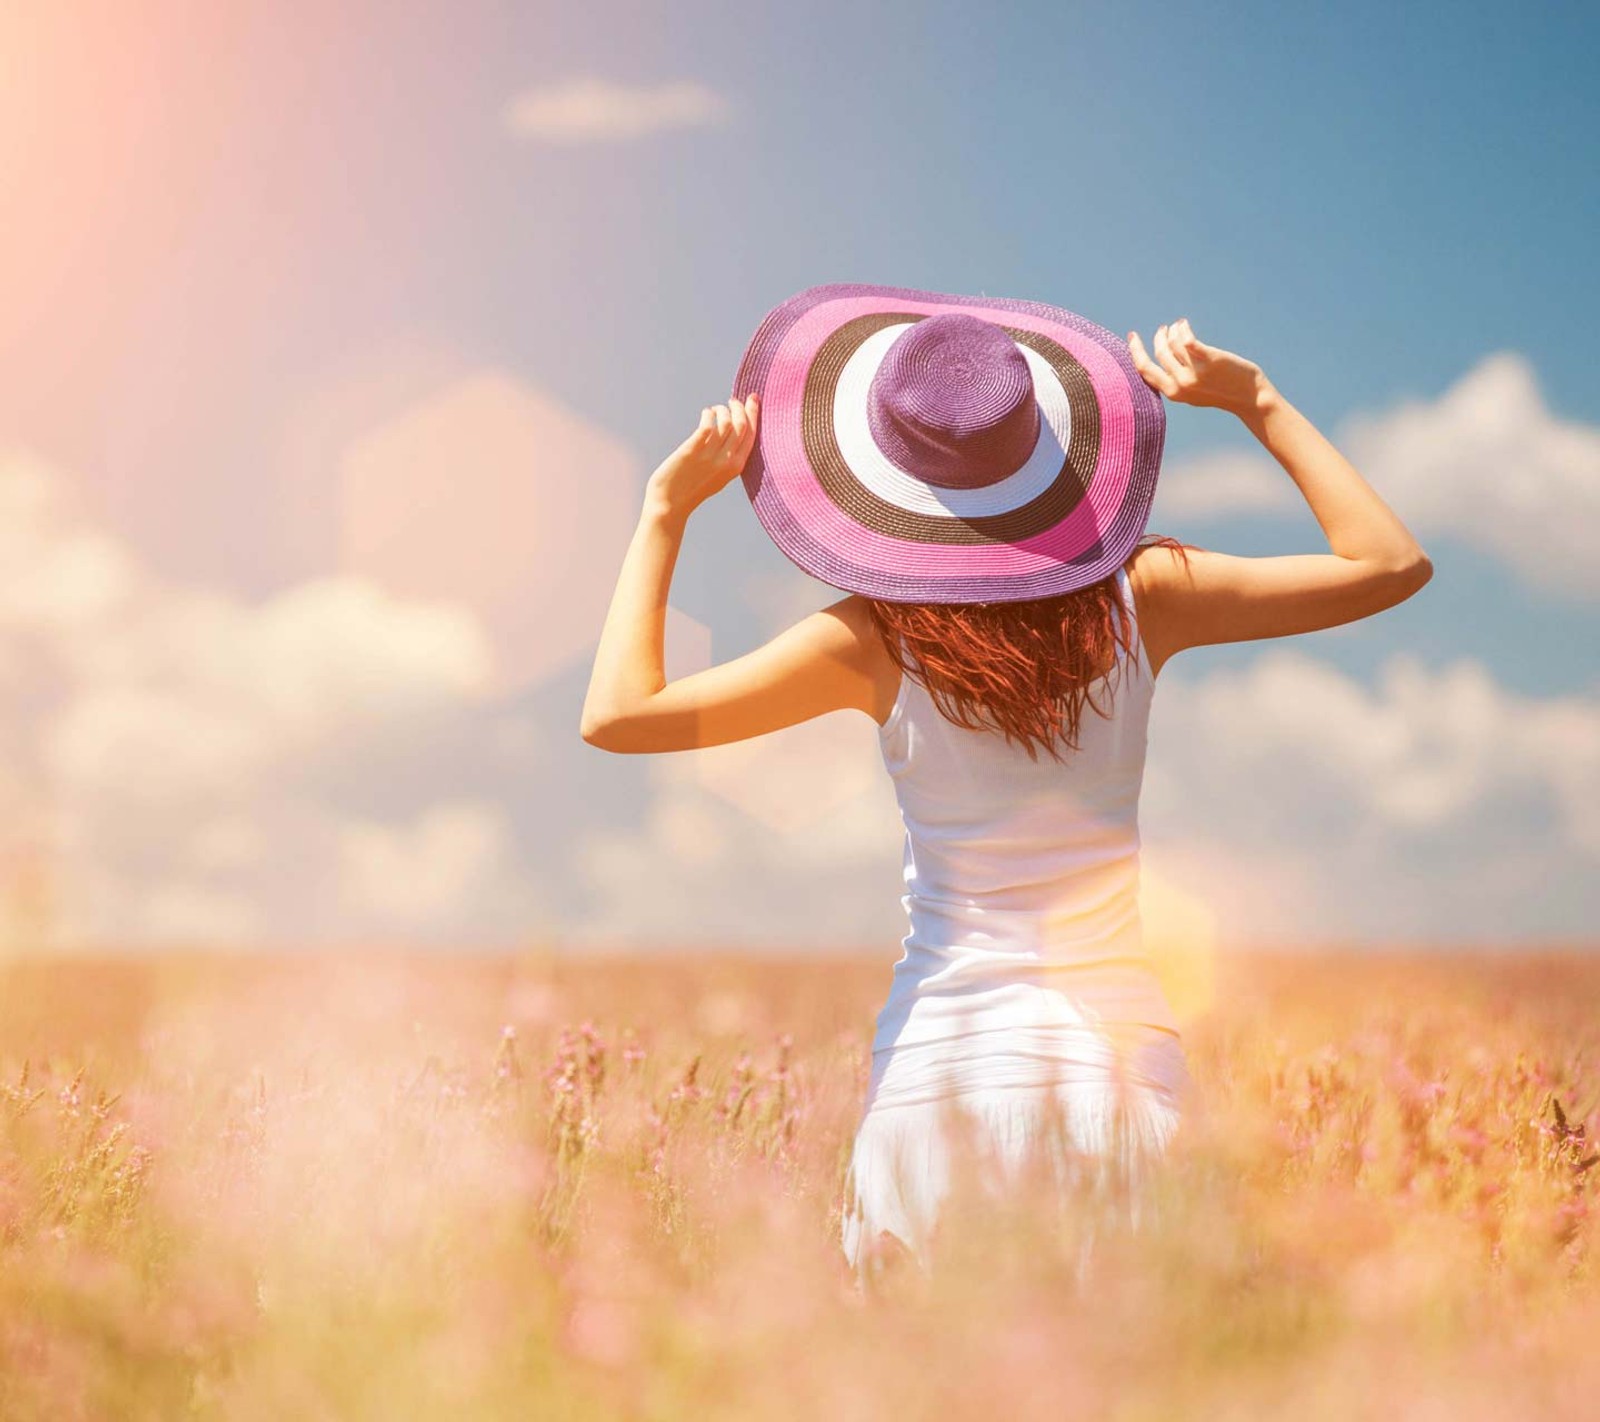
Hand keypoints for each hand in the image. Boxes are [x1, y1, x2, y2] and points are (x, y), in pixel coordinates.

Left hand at [646, 395, 759, 516]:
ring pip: (726, 422)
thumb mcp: (719, 476)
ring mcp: (710, 456)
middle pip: (742, 425)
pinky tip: (706, 413)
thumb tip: (732, 430)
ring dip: (722, 410)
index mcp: (736, 467)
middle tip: (732, 400)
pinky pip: (708, 425)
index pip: (752, 435)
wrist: (670, 504)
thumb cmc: (692, 488)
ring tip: (715, 409)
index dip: (753, 414)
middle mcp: (727, 461)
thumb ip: (729, 458)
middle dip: (740, 407)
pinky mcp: (692, 450)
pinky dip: (709, 414)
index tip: (752, 398)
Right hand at [1127, 319, 1268, 416]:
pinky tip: (1183, 324)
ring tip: (1178, 326)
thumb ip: (1176, 381)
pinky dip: (1182, 328)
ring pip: (1173, 344)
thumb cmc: (1222, 393)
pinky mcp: (1208, 360)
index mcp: (1173, 393)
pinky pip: (1186, 339)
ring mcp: (1194, 372)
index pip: (1145, 371)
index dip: (1136, 352)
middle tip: (1161, 329)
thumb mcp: (1193, 393)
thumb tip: (1162, 357)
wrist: (1249, 398)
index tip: (1133, 338)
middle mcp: (1180, 384)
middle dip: (1154, 339)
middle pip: (1158, 354)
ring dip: (1173, 331)